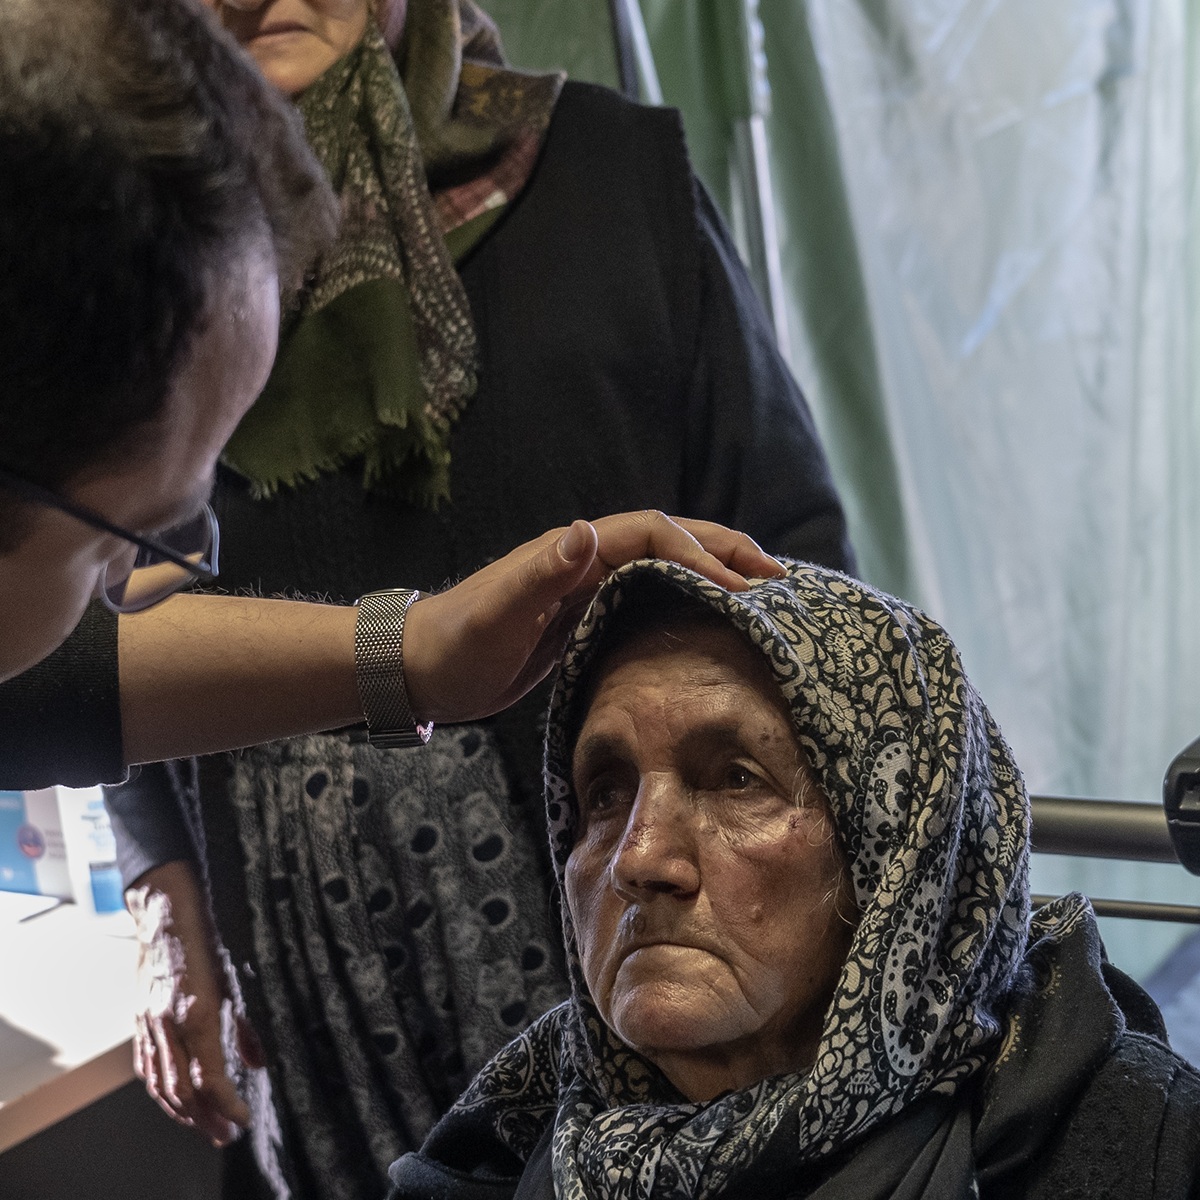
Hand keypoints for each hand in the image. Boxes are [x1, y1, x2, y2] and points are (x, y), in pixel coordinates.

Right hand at [129, 863, 259, 1145]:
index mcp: (197, 1014)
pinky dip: (161, 1091)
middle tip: (226, 1135)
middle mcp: (168, 1025)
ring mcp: (149, 1024)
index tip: (243, 1122)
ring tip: (205, 1126)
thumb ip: (247, 1027)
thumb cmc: (205, 941)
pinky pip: (146, 1066)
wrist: (164, 913)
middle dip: (205, 1120)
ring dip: (183, 1113)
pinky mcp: (140, 1019)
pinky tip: (176, 1101)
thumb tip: (257, 1065)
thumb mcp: (237, 980)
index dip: (226, 1107)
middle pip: (181, 1092)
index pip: (209, 1079)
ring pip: (160, 1084)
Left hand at [400, 513, 779, 726]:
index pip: (654, 535)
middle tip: (780, 578)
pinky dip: (692, 600)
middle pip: (672, 539)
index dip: (700, 555)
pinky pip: (653, 595)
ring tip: (766, 594)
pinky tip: (717, 622)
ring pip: (668, 566)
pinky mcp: (586, 615)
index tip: (740, 591)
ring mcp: (589, 586)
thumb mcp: (496, 612)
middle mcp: (586, 559)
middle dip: (726, 552)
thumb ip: (540, 573)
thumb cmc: (455, 645)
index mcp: (573, 551)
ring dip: (717, 572)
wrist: (418, 668)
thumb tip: (583, 531)